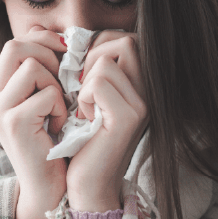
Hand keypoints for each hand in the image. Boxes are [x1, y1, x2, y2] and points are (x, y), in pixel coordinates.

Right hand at [0, 25, 68, 218]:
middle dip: (49, 54)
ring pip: (33, 66)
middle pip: (16, 46)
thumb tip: (48, 33)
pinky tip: (59, 125)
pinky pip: (47, 94)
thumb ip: (41, 69)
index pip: (14, 43)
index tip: (65, 50)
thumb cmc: (52, 139)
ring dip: (55, 84)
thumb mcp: (44, 99)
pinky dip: (61, 107)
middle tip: (63, 76)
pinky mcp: (13, 123)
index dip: (42, 40)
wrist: (48, 186)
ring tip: (58, 107)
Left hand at [66, 31, 147, 211]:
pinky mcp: (129, 117)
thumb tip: (68, 36)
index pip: (124, 38)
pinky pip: (98, 83)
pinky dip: (83, 98)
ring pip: (105, 61)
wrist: (87, 182)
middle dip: (92, 57)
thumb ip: (89, 66)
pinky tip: (85, 118)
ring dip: (85, 82)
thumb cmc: (82, 136)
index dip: (97, 46)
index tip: (82, 73)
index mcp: (140, 83)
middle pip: (123, 41)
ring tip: (85, 107)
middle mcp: (148, 90)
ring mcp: (142, 103)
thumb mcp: (88, 95)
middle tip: (82, 86)